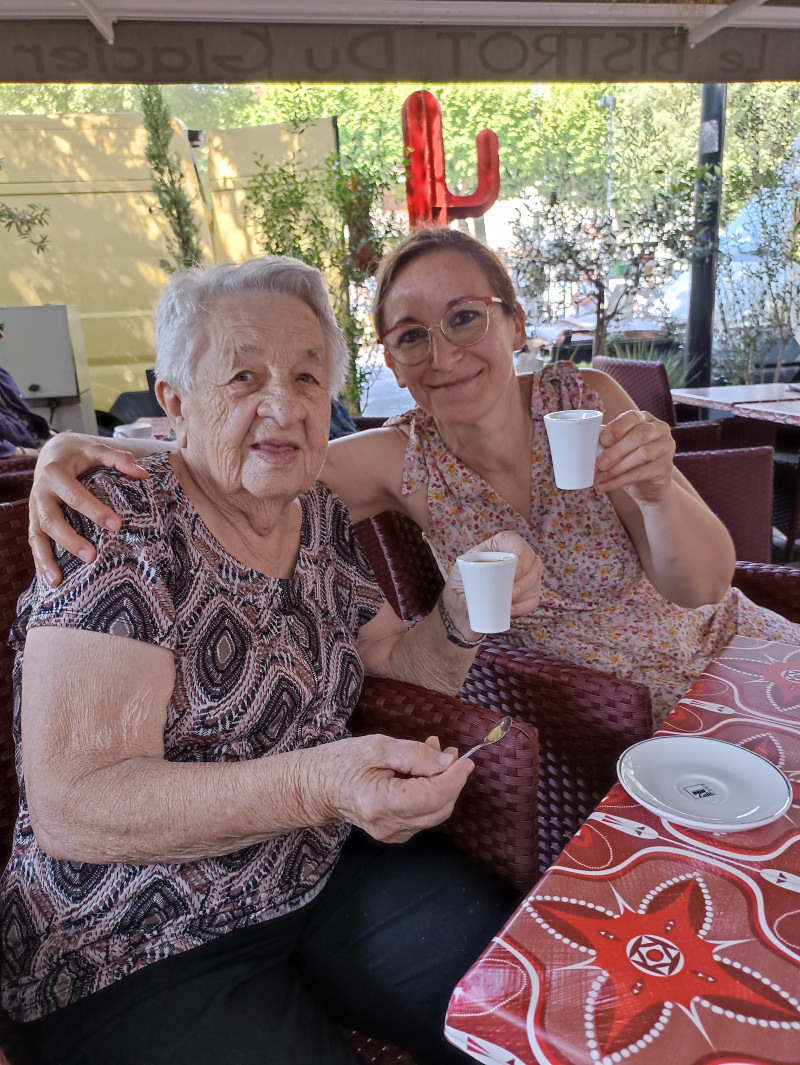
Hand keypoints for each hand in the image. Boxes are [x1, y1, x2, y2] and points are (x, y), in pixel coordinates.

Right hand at [29, 434, 148, 585]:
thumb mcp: (96, 450)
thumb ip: (118, 459)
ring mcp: (35, 508)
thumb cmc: (79, 454)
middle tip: (92, 556)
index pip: (74, 495)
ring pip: (37, 535)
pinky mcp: (34, 520)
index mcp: (55, 473)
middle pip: (51, 519)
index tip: (117, 525)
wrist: (52, 452)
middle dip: (69, 539)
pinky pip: (34, 542)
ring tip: (57, 580)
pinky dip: (40, 562)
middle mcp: (40, 492)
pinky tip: (50, 581)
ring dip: (46, 559)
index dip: (94, 510)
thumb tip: (142, 474)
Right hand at [308, 733, 472, 843]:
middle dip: (451, 781)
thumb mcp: (378, 747)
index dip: (454, 778)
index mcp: (381, 803)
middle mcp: (388, 826)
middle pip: (438, 808)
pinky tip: (422, 773)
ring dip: (442, 786)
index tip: (466, 760)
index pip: (432, 796)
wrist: (317, 787)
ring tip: (435, 756)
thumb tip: (448, 762)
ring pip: (434, 813)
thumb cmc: (343, 762)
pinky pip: (423, 816)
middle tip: (450, 753)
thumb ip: (416, 754)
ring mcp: (391, 834)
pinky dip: (430, 795)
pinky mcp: (394, 834)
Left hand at [440, 530, 542, 638]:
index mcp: (498, 546)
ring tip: (509, 602)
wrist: (458, 611)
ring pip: (536, 580)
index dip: (521, 552)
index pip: (515, 541)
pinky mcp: (526, 596)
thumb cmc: (459, 586)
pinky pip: (533, 599)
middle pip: (533, 561)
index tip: (514, 571)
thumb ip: (474, 569)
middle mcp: (516, 559)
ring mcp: (524, 578)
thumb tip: (490, 579)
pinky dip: (524, 606)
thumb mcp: (461, 572)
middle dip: (525, 578)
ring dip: (525, 592)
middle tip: (511, 592)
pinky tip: (511, 610)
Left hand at [594, 409, 675, 503]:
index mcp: (645, 419)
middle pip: (639, 435)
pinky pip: (641, 473)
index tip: (602, 440)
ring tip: (600, 476)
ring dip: (617, 467)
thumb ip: (609, 442)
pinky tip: (606, 485)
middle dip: (616, 450)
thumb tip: (589, 447)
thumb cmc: (629, 459)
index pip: (633, 417)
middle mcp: (659, 429)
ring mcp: (666, 447)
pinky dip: (620, 480)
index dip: (617, 427)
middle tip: (599, 463)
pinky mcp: (665, 467)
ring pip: (642, 454)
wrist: (648, 484)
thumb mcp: (619, 447)